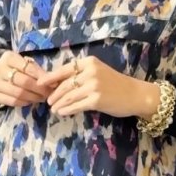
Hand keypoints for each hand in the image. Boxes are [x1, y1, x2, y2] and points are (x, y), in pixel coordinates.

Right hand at [0, 51, 50, 108]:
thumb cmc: (11, 68)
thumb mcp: (21, 63)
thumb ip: (35, 69)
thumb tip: (52, 80)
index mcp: (8, 58)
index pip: (28, 68)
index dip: (41, 77)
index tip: (52, 83)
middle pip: (24, 81)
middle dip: (39, 89)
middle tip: (49, 93)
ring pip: (19, 93)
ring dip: (33, 97)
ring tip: (42, 98)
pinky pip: (12, 101)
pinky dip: (24, 102)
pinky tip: (30, 101)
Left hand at [39, 55, 160, 120]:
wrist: (135, 95)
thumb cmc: (115, 84)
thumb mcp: (98, 73)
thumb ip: (81, 76)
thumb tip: (58, 84)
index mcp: (89, 62)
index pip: (65, 69)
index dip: (50, 77)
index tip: (40, 83)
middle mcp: (91, 72)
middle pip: (65, 84)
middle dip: (54, 94)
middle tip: (48, 101)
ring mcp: (94, 86)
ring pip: (68, 96)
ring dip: (58, 104)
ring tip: (54, 109)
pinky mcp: (96, 100)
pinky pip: (76, 106)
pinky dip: (67, 110)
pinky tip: (62, 112)